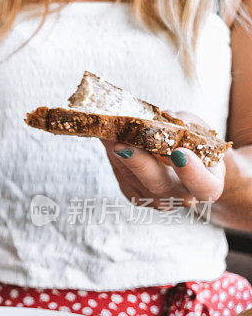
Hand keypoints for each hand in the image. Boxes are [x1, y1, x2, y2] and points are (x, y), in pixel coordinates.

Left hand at [102, 113, 224, 209]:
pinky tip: (109, 137)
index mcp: (208, 186)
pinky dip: (113, 155)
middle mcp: (181, 198)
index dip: (192, 172)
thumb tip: (164, 116)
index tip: (179, 154)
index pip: (203, 185)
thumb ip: (185, 124)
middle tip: (121, 145)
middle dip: (139, 163)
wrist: (189, 167)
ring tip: (106, 130)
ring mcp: (154, 200)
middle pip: (158, 185)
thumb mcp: (200, 131)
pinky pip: (121, 175)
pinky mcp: (133, 194)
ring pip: (132, 179)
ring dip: (116, 153)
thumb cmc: (198, 146)